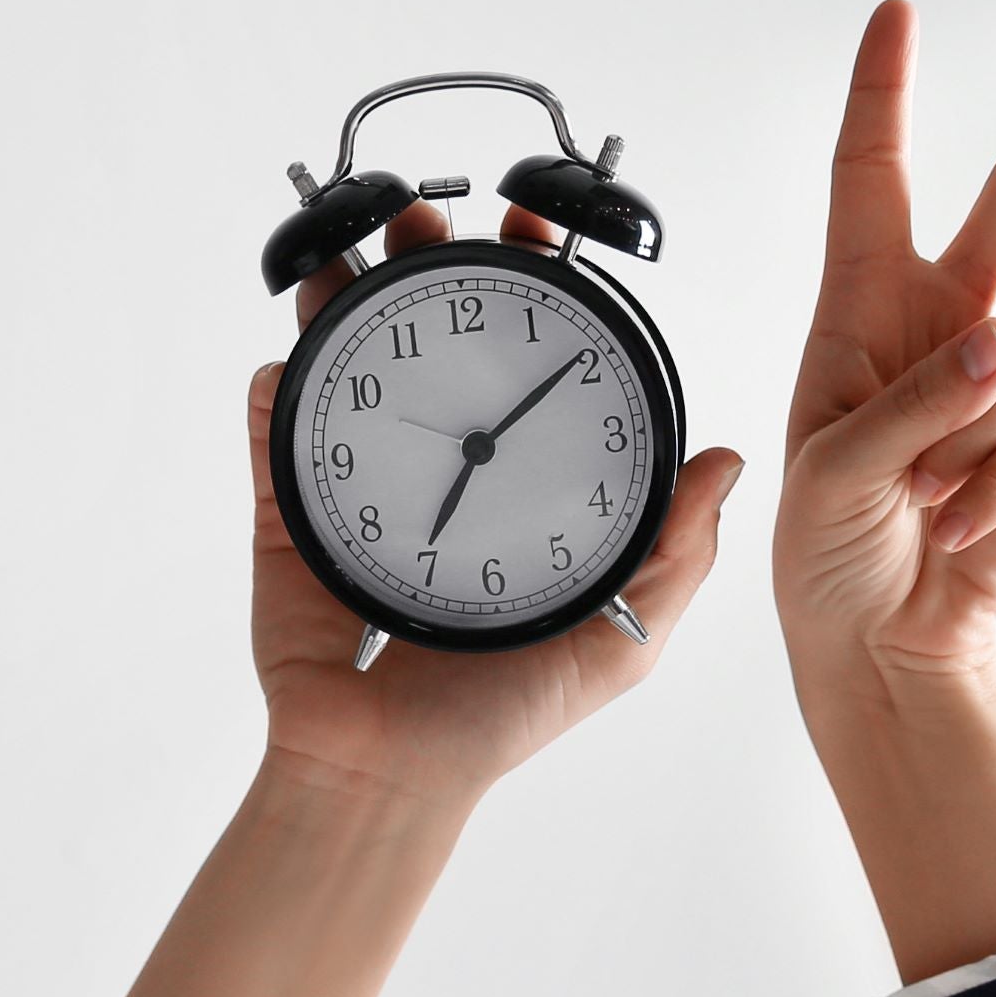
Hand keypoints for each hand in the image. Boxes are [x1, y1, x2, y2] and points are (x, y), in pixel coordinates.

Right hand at [248, 199, 747, 816]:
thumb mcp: (622, 638)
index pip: (528, 352)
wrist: (395, 774)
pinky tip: (282, 366)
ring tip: (346, 258)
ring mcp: (358, 480)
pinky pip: (271, 435)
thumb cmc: (505, 717)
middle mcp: (441, 460)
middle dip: (429, 261)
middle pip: (431, 332)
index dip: (535, 282)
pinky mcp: (290, 512)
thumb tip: (725, 462)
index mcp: (517, 475)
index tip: (540, 225)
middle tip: (432, 222)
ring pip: (345, 360)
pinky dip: (270, 391)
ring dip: (340, 296)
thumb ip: (678, 555)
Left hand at [774, 0, 995, 688]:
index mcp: (859, 311)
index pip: (870, 182)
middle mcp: (937, 328)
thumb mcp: (835, 470)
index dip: (882, 97)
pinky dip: (995, 492)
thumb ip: (915, 402)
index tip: (896, 16)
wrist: (879, 643)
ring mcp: (995, 383)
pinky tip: (955, 528)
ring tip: (919, 498)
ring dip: (967, 442)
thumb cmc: (826, 551)